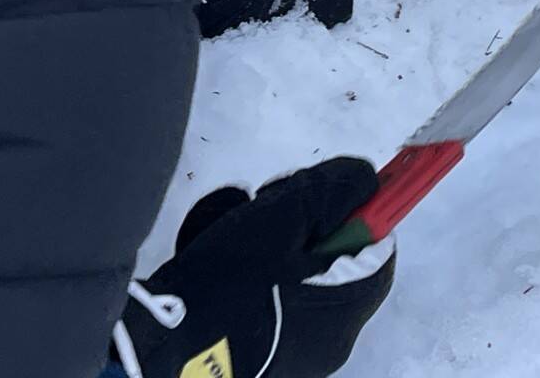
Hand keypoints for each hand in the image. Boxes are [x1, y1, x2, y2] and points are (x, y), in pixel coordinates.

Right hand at [112, 158, 394, 377]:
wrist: (160, 345)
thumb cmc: (230, 280)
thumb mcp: (284, 217)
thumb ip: (333, 190)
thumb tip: (367, 180)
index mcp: (347, 309)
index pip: (379, 247)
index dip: (355, 210)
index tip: (319, 192)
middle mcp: (331, 341)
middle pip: (337, 262)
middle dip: (304, 224)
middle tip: (266, 207)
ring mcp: (297, 358)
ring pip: (298, 279)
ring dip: (271, 245)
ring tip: (231, 228)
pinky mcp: (263, 361)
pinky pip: (271, 305)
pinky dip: (252, 277)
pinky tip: (214, 259)